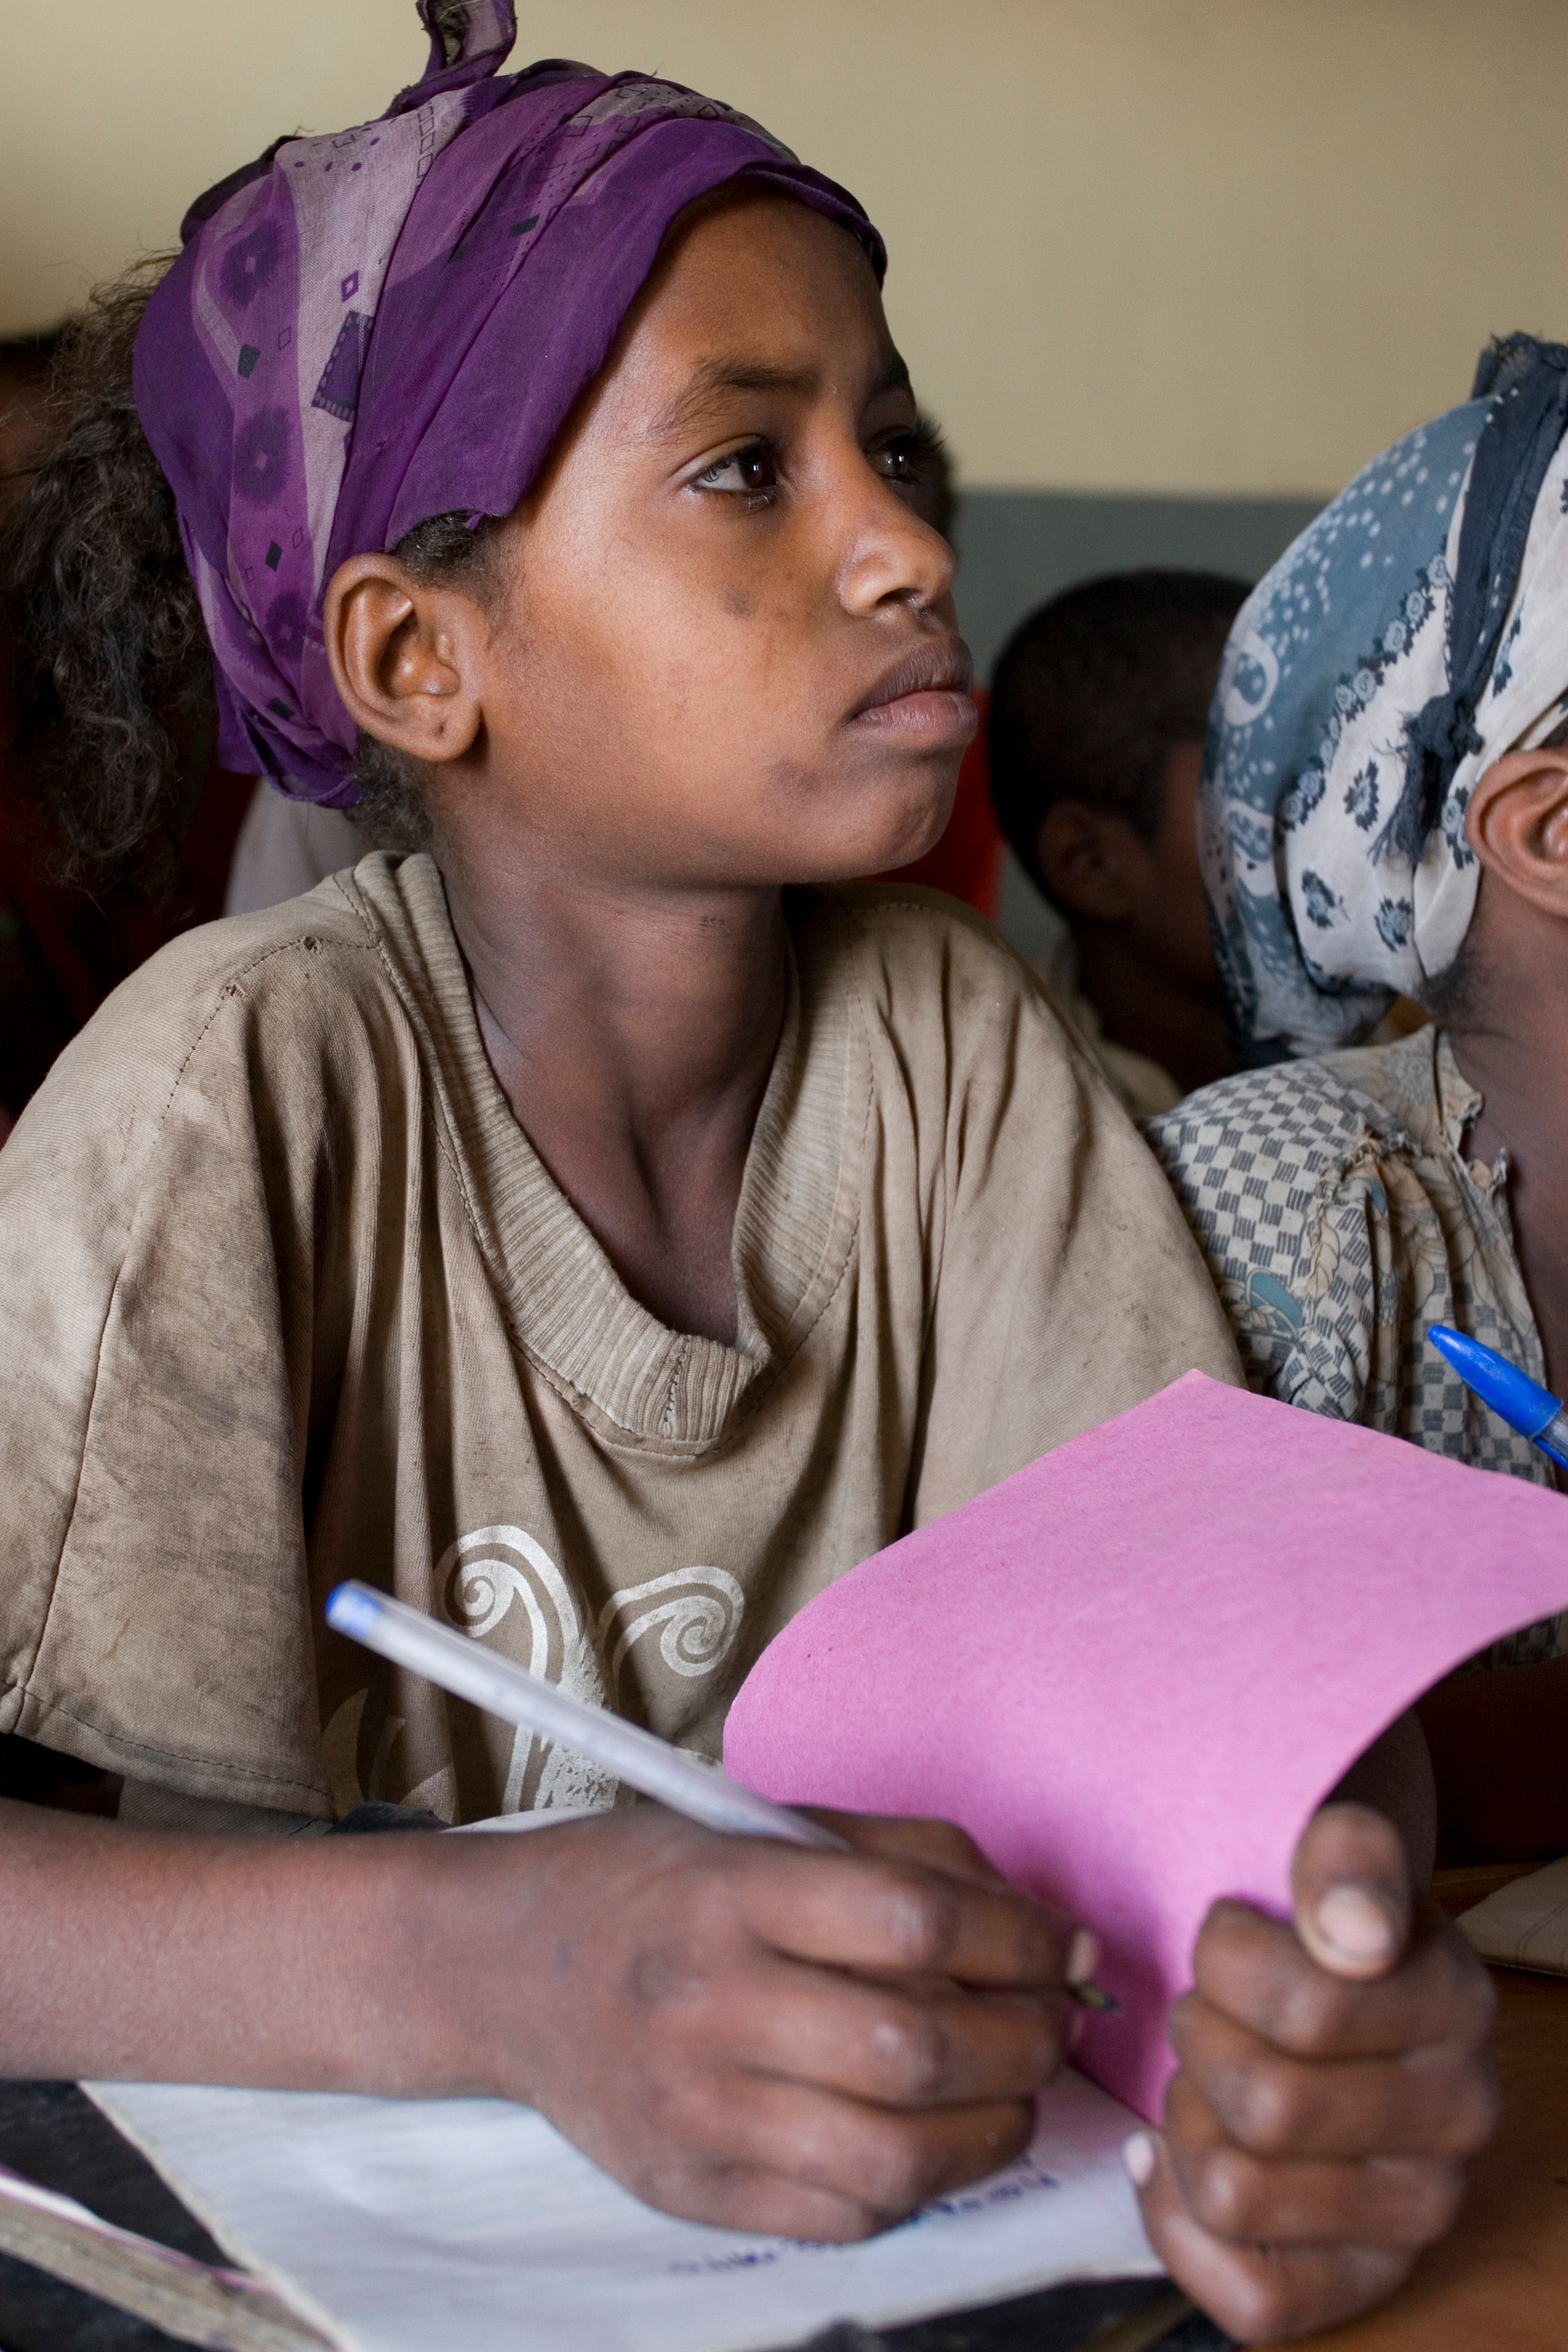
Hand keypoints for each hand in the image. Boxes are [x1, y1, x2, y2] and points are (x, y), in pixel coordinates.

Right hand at [485, 1806, 1083, 2240]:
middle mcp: (708, 2003)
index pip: (914, 1924)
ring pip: (895, 2158)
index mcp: (731, 1891)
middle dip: (1025, 2041)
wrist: (506, 1967)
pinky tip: (933, 2137)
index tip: (1063, 1946)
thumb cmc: (655, 1881)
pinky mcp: (691, 2190)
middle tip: (1054, 2022)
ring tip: (1013, 2091)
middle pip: (916, 2049)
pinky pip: (843, 2218)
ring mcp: (696, 2110)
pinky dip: (919, 2186)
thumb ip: (907, 1857)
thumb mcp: (766, 1823)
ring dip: (994, 2129)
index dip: (1019, 1940)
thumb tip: (1044, 1927)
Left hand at [1125, 1804, 1498, 2341]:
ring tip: (1207, 2078)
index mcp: (1456, 2003)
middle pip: (1263, 2105)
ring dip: (1189, 2120)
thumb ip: (1347, 1857)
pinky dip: (1181, 2218)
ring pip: (1237, 2191)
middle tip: (1207, 2009)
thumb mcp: (1328, 1849)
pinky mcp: (1363, 2277)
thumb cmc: (1303, 1914)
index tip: (1227, 1933)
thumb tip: (1354, 1934)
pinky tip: (1176, 2153)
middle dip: (1200, 2040)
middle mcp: (1459, 2116)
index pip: (1307, 2008)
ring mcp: (1419, 2209)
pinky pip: (1251, 2296)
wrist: (1317, 1975)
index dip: (1225, 1959)